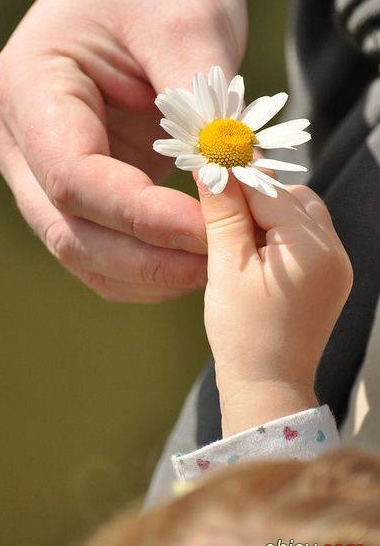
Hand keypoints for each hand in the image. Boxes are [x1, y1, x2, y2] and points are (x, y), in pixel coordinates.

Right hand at [0, 0, 248, 302]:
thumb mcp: (187, 26)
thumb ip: (203, 111)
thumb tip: (232, 188)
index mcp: (28, 89)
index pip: (73, 176)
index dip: (142, 216)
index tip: (209, 229)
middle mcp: (19, 138)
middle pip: (68, 228)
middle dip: (147, 259)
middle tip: (218, 263)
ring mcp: (41, 168)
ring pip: (80, 250)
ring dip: (146, 274)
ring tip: (212, 267)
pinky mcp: (75, 186)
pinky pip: (98, 246)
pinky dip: (142, 267)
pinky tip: (189, 261)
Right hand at [198, 175, 352, 435]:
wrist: (268, 387)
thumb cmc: (242, 334)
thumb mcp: (227, 267)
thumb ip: (223, 212)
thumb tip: (212, 167)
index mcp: (310, 247)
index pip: (269, 189)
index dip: (235, 174)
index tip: (208, 159)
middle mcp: (334, 250)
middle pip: (289, 196)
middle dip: (252, 195)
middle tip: (219, 208)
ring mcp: (338, 264)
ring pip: (300, 212)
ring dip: (268, 212)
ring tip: (237, 236)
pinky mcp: (331, 276)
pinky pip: (306, 236)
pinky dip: (280, 232)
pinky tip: (255, 250)